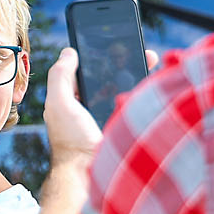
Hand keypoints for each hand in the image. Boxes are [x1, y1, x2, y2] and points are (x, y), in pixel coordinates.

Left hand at [44, 47, 160, 165]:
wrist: (93, 173)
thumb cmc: (72, 141)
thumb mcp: (59, 104)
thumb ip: (60, 77)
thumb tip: (69, 51)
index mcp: (72, 101)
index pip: (86, 70)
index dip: (98, 55)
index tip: (114, 41)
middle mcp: (91, 107)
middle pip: (109, 77)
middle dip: (124, 62)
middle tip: (140, 49)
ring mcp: (110, 116)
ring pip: (126, 88)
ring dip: (138, 73)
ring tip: (149, 60)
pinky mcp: (126, 124)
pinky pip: (137, 103)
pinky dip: (145, 92)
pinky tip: (153, 82)